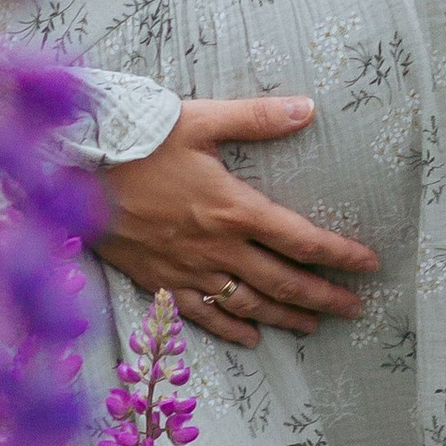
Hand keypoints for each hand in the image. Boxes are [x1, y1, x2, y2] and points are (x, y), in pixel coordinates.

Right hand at [93, 94, 378, 347]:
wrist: (76, 172)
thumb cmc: (138, 140)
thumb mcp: (200, 119)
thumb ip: (256, 118)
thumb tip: (308, 108)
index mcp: (233, 208)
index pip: (301, 240)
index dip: (340, 255)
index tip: (369, 265)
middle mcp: (217, 248)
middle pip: (284, 282)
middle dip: (324, 297)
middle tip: (354, 308)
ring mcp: (188, 270)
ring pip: (250, 304)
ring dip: (287, 317)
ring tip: (315, 325)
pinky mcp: (160, 281)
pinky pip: (204, 315)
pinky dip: (232, 328)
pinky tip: (252, 337)